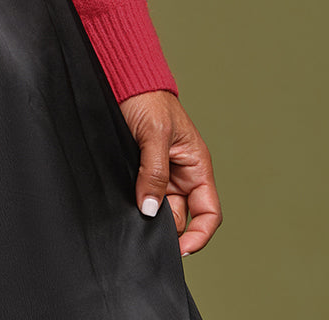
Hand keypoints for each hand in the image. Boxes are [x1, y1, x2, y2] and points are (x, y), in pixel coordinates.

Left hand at [118, 90, 221, 255]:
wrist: (121, 78)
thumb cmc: (147, 98)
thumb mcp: (155, 134)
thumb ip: (154, 171)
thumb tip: (150, 208)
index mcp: (196, 166)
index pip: (207, 213)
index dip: (199, 235)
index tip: (180, 250)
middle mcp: (180, 174)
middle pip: (180, 216)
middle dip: (164, 226)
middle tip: (143, 229)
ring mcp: (159, 173)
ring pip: (158, 208)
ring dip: (146, 214)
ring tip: (132, 216)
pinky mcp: (138, 170)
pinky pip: (140, 194)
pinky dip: (134, 203)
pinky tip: (123, 206)